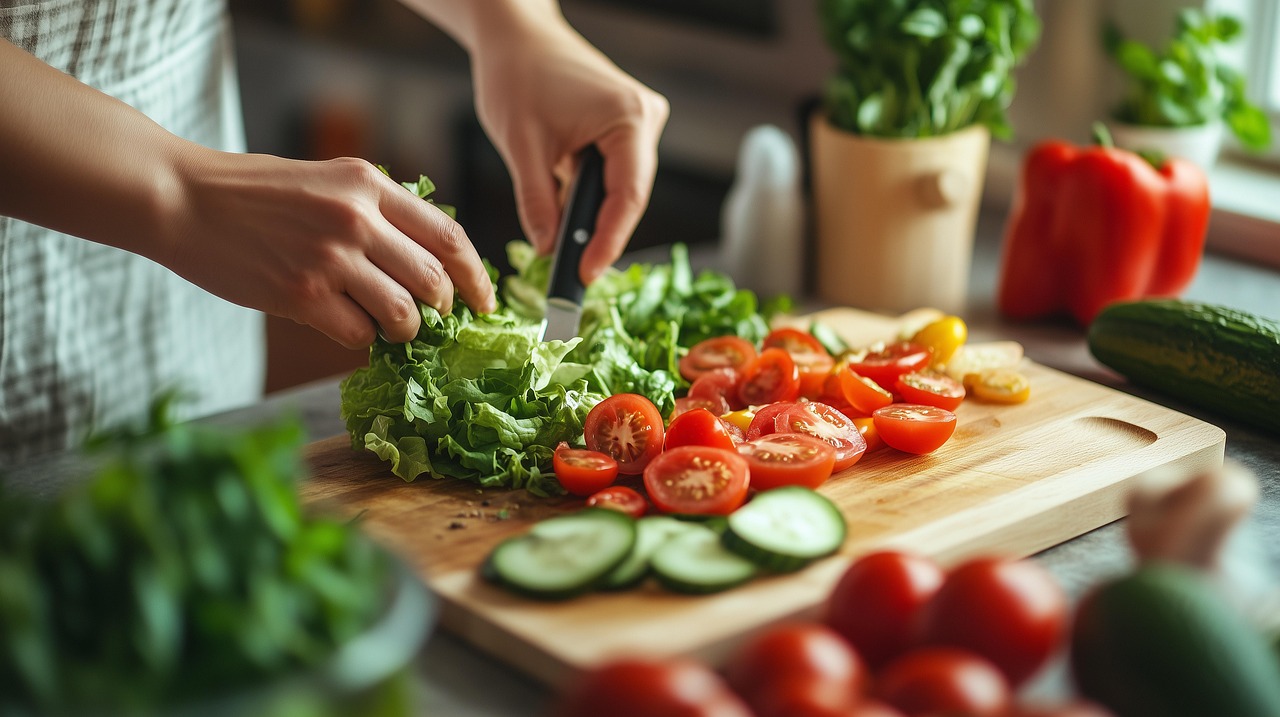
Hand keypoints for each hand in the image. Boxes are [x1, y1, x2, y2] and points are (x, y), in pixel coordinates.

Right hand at [162, 151, 494, 347]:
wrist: (183, 199)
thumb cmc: (255, 193)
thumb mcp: (327, 179)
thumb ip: (377, 210)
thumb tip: (428, 259)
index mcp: (369, 184)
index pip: (449, 236)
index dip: (476, 276)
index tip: (484, 301)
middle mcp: (357, 219)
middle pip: (434, 281)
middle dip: (442, 310)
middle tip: (431, 320)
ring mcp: (330, 259)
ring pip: (404, 315)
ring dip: (405, 331)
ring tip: (390, 327)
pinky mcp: (301, 295)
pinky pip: (359, 335)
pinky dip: (362, 339)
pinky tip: (346, 325)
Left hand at [469, 15, 668, 283]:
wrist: (515, 34)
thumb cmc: (516, 75)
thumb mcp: (521, 146)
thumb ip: (537, 202)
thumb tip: (547, 250)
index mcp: (628, 118)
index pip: (628, 195)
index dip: (608, 241)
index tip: (584, 275)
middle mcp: (645, 120)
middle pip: (629, 196)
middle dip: (599, 236)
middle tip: (571, 276)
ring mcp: (639, 123)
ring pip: (620, 189)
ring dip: (593, 218)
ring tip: (566, 255)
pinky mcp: (624, 128)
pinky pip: (611, 175)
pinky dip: (589, 199)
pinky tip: (566, 221)